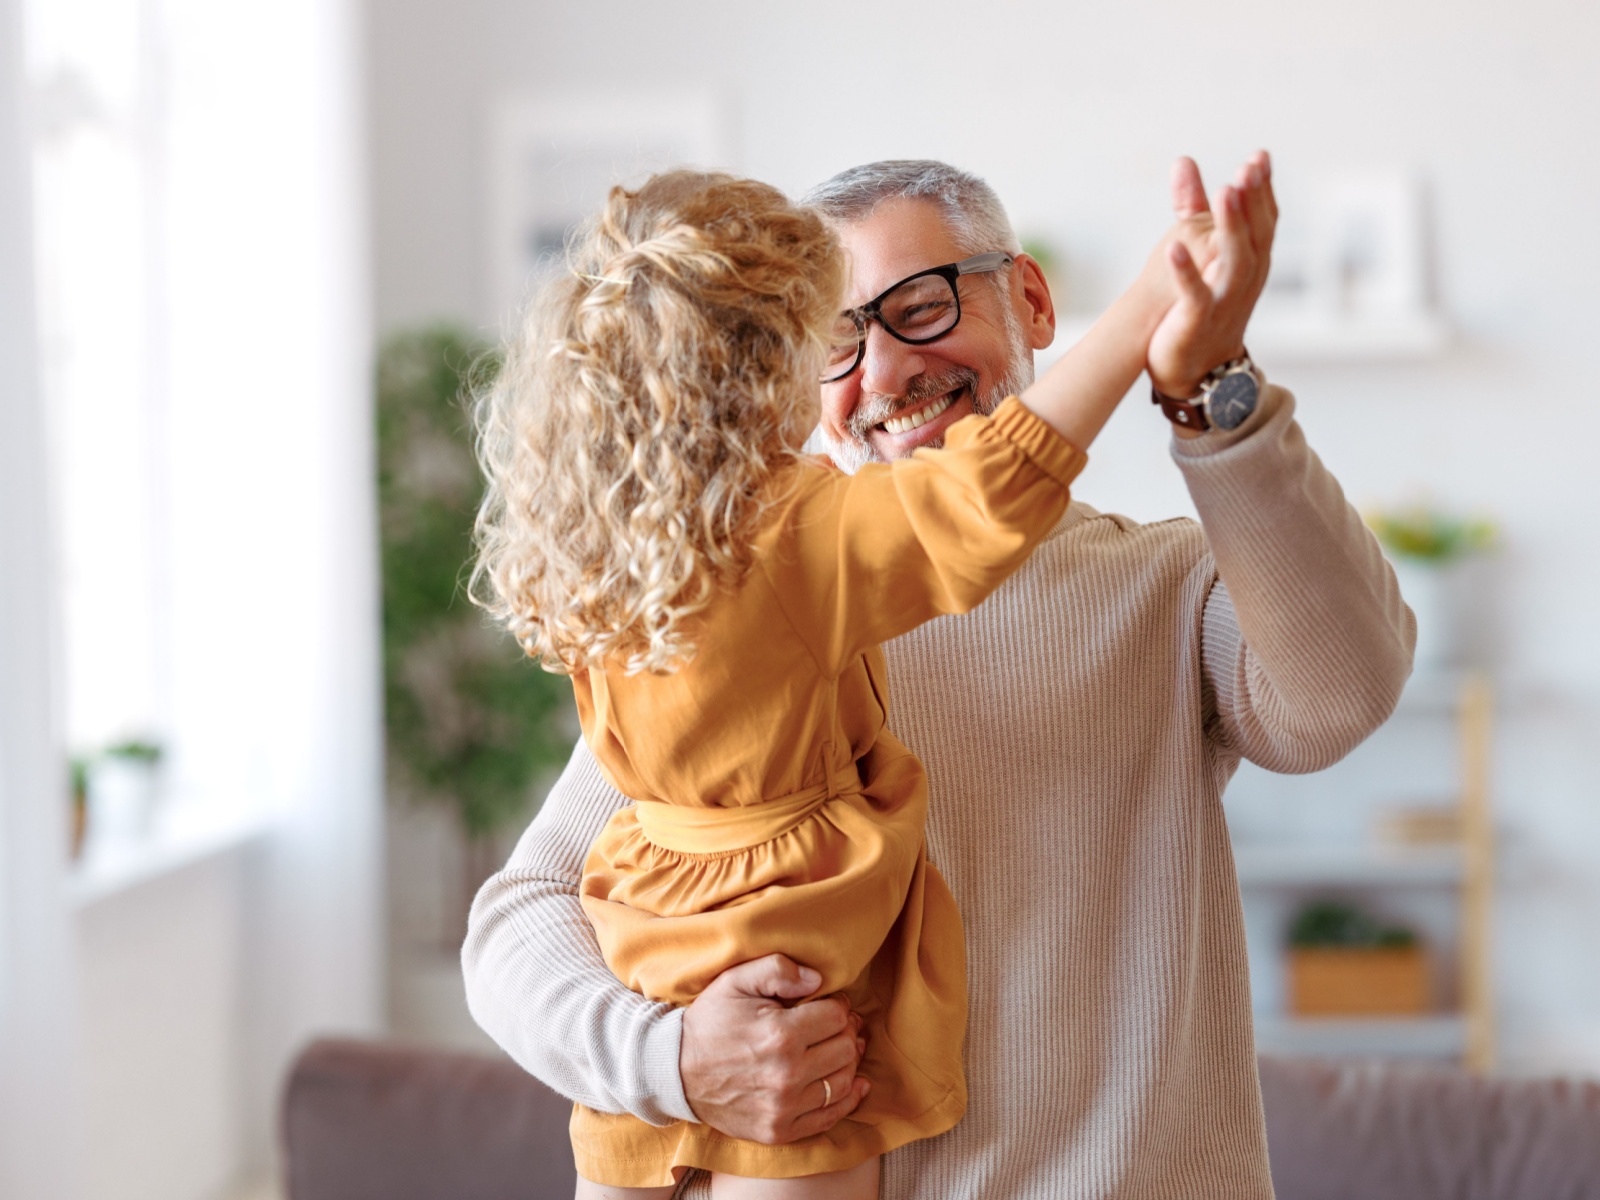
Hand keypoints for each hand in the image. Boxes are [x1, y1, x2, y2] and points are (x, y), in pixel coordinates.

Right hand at [679, 954, 868, 1143]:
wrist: (675, 1073)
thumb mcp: (735, 981)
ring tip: (837, 1048)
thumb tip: (818, 979)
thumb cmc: (709, 1023)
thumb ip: (777, 969)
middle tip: (835, 1025)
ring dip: (847, 1063)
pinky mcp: (779, 1131)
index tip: (828, 1004)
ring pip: (842, 1082)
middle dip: (845, 1032)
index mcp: (779, 1034)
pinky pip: (829, 1117)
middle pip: (845, 1049)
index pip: (837, 1017)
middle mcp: (786, 1075)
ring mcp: (783, 1108)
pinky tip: (854, 1084)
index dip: (838, 1006)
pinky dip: (847, 1100)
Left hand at [1146, 151, 1276, 400]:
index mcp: (1249, 262)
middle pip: (1256, 236)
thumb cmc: (1199, 307)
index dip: (1262, 190)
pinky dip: (1185, 273)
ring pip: (1234, 261)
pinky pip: (1194, 296)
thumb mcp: (1203, 253)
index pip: (1263, 221)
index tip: (1259, 156)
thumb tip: (1184, 160)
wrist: (1195, 372)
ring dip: (1231, 227)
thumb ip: (1193, 207)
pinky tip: (1173, 249)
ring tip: (1226, 193)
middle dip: (1254, 200)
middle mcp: (1244, 280)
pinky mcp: (1196, 321)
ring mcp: (1223, 301)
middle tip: (1250, 167)